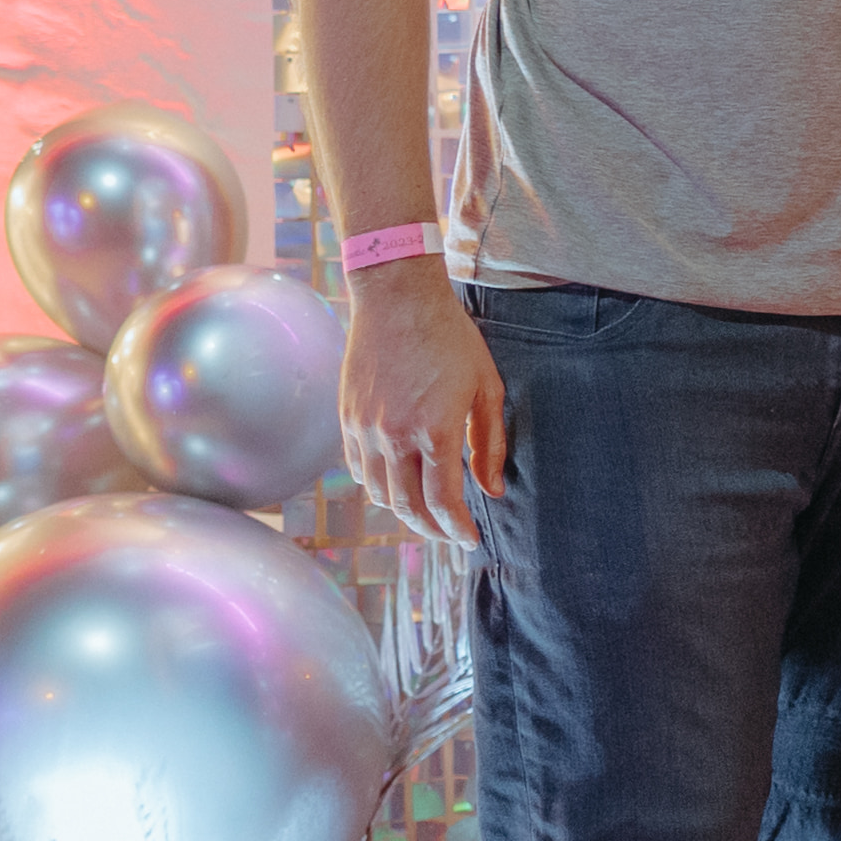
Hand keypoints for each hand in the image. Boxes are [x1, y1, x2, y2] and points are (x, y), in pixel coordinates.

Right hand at [341, 259, 506, 546]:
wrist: (398, 299)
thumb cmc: (451, 339)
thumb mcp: (486, 387)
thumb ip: (490, 444)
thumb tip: (493, 490)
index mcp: (434, 430)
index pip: (443, 501)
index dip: (457, 529)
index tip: (470, 540)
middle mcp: (394, 436)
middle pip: (408, 507)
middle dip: (431, 529)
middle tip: (449, 535)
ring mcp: (364, 429)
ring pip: (379, 493)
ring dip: (404, 511)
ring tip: (427, 514)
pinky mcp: (347, 419)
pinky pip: (359, 470)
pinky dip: (379, 486)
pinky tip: (399, 483)